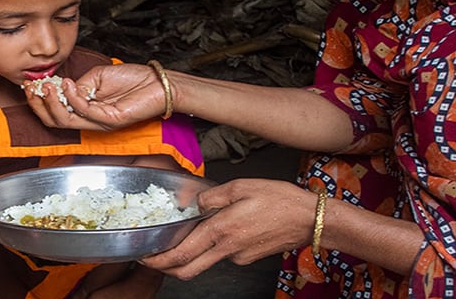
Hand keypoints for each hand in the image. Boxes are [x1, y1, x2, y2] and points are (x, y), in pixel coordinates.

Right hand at [23, 64, 168, 130]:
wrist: (157, 83)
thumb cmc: (133, 79)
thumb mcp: (98, 77)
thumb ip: (79, 85)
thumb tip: (63, 89)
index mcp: (86, 110)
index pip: (56, 112)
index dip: (39, 100)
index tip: (30, 84)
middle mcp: (90, 119)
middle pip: (55, 120)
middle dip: (39, 104)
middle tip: (32, 88)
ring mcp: (100, 122)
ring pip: (66, 120)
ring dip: (52, 102)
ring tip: (48, 86)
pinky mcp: (110, 120)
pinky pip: (85, 111)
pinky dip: (73, 97)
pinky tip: (69, 85)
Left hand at [138, 179, 316, 279]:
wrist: (310, 220)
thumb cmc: (281, 200)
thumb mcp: (243, 186)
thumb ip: (213, 195)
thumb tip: (195, 203)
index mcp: (221, 230)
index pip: (181, 254)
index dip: (158, 260)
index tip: (145, 257)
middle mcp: (227, 249)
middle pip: (187, 270)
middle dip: (167, 268)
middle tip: (155, 258)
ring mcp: (238, 257)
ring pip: (206, 261)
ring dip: (192, 253)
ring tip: (188, 234)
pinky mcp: (248, 257)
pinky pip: (225, 253)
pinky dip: (216, 245)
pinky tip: (223, 228)